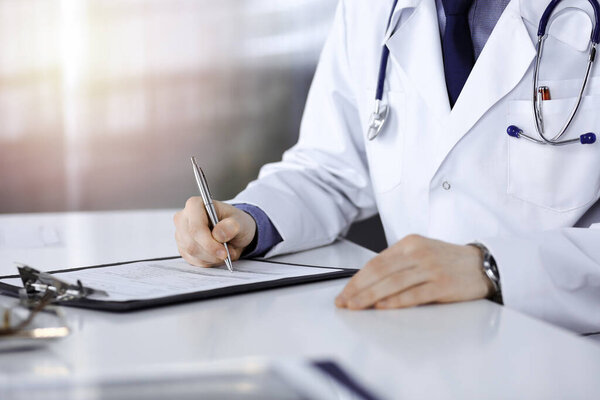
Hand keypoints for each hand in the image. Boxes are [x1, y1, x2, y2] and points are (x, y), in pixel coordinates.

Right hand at [174, 198, 256, 266]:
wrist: (233, 231)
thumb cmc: (234, 222)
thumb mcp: (240, 221)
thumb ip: (231, 226)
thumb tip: (219, 234)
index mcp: (195, 205)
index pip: (195, 228)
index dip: (209, 243)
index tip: (224, 252)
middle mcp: (183, 218)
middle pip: (191, 244)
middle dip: (211, 253)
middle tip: (227, 254)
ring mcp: (181, 234)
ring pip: (192, 254)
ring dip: (211, 258)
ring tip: (224, 251)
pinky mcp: (183, 248)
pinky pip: (193, 261)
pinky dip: (208, 261)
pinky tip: (216, 254)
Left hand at [335, 235, 493, 309]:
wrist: (483, 264)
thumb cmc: (447, 261)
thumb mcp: (421, 252)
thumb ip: (397, 263)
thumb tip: (367, 283)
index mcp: (409, 243)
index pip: (376, 262)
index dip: (357, 279)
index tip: (344, 293)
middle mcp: (418, 253)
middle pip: (380, 272)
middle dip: (358, 289)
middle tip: (344, 302)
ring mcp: (430, 268)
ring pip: (393, 283)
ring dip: (370, 297)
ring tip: (356, 307)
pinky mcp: (442, 284)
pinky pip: (414, 294)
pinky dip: (396, 301)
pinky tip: (383, 307)